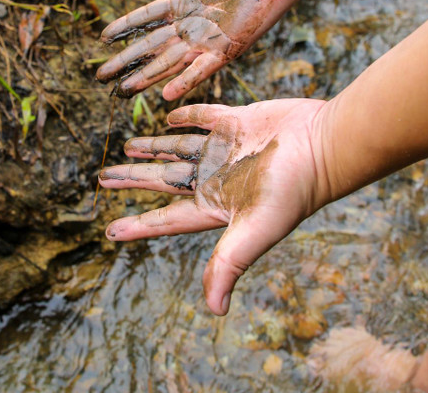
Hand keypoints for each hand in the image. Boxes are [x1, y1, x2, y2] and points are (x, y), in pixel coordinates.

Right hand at [96, 0, 301, 99]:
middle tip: (101, 77)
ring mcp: (207, 38)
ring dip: (146, 76)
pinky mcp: (227, 47)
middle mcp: (192, 24)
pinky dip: (184, 82)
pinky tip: (165, 95)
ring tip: (123, 90)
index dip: (124, 28)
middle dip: (126, 62)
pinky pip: (201, 69)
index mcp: (184, 2)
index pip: (146, 18)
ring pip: (168, 62)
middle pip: (150, 46)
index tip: (102, 39)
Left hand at [99, 99, 331, 314]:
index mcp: (217, 206)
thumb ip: (229, 264)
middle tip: (102, 178)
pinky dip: (185, 117)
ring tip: (128, 147)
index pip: (167, 219)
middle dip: (134, 180)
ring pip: (179, 149)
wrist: (325, 144)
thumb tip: (214, 311)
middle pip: (164, 181)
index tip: (109, 231)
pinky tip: (167, 117)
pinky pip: (205, 118)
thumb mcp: (257, 230)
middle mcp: (217, 179)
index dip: (138, 225)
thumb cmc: (293, 190)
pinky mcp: (239, 122)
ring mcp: (227, 150)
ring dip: (154, 147)